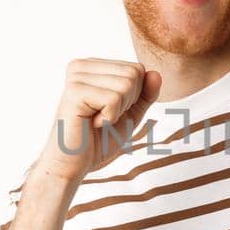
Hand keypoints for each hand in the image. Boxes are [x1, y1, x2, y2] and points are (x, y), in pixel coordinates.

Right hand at [32, 58, 162, 184]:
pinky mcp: (75, 92)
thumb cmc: (98, 139)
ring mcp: (76, 77)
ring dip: (118, 111)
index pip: (137, 68)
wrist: (73, 164)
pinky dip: (109, 118)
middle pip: (133, 73)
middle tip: (103, 117)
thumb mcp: (130, 114)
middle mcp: (82, 66)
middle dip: (127, 102)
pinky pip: (113, 99)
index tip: (110, 110)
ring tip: (96, 120)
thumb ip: (145, 94)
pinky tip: (91, 123)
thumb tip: (156, 73)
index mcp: (92, 66)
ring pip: (126, 85)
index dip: (134, 96)